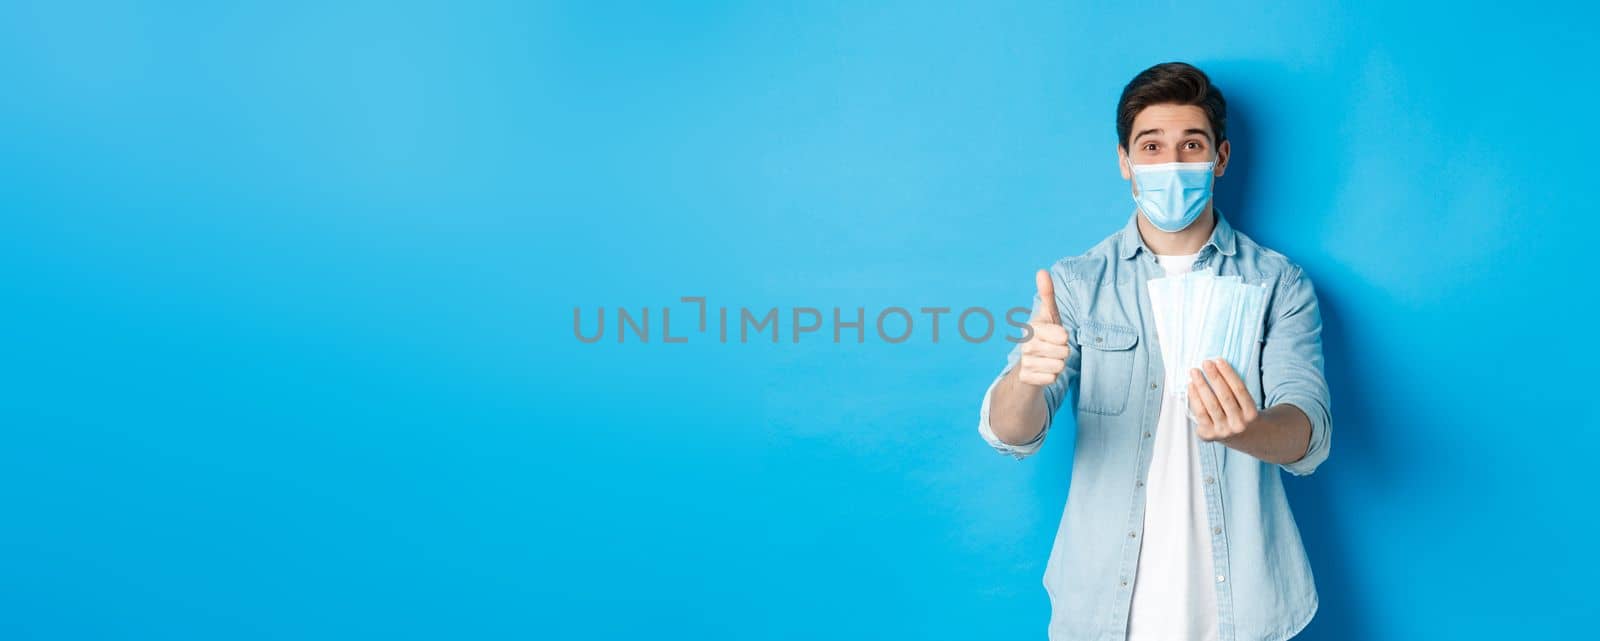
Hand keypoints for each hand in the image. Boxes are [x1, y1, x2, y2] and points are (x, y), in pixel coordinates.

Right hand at [1017, 269, 1070, 386]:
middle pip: (1064, 352)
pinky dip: (1051, 377)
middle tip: (1053, 350)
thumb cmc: (1044, 337)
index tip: (1056, 336)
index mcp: (1032, 328)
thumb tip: (1042, 271)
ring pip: (1059, 366)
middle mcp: (1026, 344)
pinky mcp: (1025, 378)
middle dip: (1063, 353)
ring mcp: (1024, 362)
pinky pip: (1052, 379)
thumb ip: (1047, 294)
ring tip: (1048, 360)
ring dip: (1058, 365)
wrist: (1028, 365)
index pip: (1062, 335)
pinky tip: (1043, 372)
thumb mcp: (1048, 316)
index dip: (1064, 338)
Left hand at [1187, 358, 1257, 441]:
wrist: (1241, 438)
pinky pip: (1199, 413)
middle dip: (1214, 377)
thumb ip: (1235, 390)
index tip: (1219, 360)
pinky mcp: (1209, 435)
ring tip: (1195, 372)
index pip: (1239, 389)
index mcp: (1251, 414)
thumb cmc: (1240, 414)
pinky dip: (1194, 398)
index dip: (1228, 374)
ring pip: (1210, 405)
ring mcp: (1223, 431)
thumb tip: (1216, 367)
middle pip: (1224, 396)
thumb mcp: (1246, 404)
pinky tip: (1191, 386)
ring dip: (1201, 385)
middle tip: (1205, 363)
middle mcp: (1238, 424)